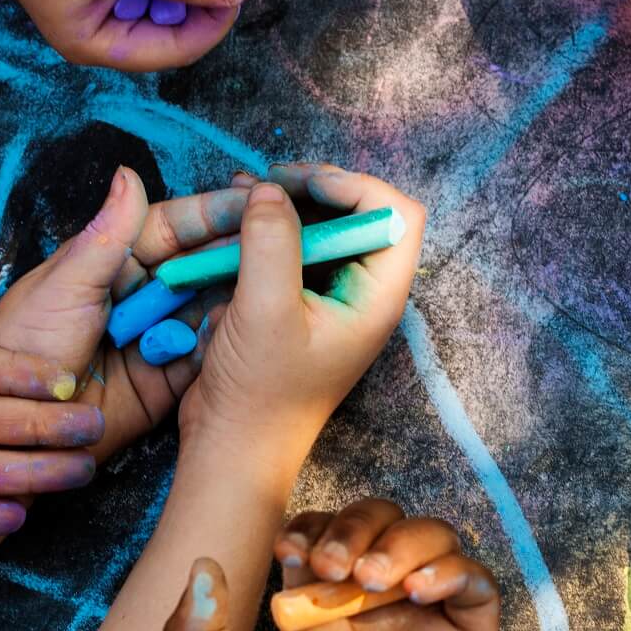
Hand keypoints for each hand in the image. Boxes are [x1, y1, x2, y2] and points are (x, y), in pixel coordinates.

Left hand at [0, 166, 255, 460]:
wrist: (17, 428)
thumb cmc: (23, 348)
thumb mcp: (64, 286)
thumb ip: (105, 237)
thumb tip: (128, 174)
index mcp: (112, 262)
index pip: (173, 229)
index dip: (214, 215)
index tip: (257, 200)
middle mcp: (141, 296)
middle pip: (200, 266)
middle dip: (239, 253)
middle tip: (287, 240)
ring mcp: (159, 338)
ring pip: (212, 308)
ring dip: (240, 296)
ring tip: (281, 282)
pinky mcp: (169, 380)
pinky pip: (209, 356)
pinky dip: (229, 344)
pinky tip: (256, 330)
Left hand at [163, 500, 497, 630]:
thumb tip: (202, 565)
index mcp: (317, 608)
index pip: (324, 531)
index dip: (313, 527)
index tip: (293, 555)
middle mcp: (372, 607)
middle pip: (381, 521)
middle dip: (358, 526)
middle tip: (335, 567)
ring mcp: (421, 624)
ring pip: (432, 539)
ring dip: (405, 541)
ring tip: (375, 579)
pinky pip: (478, 586)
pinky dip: (455, 571)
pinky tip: (419, 592)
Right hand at [178, 164, 424, 464]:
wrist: (232, 447)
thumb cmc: (259, 393)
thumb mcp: (264, 310)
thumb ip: (273, 243)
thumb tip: (270, 189)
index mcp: (378, 297)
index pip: (397, 216)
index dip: (357, 187)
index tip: (304, 183)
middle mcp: (362, 293)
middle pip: (359, 214)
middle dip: (315, 189)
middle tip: (268, 183)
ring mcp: (329, 298)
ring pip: (321, 229)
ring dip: (285, 205)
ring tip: (242, 191)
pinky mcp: (297, 304)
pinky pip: (292, 251)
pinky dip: (266, 230)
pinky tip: (233, 217)